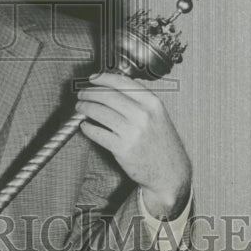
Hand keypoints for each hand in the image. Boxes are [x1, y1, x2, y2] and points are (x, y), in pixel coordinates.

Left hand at [76, 72, 191, 218]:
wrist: (170, 172)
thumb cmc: (162, 143)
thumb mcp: (159, 115)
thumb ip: (140, 99)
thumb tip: (114, 85)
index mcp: (152, 103)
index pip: (122, 83)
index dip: (103, 78)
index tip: (93, 79)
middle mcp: (143, 115)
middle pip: (107, 95)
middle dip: (89, 93)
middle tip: (82, 94)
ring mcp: (132, 132)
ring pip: (99, 112)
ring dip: (85, 107)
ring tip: (81, 107)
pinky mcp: (122, 148)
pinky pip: (97, 133)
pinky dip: (87, 127)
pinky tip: (84, 126)